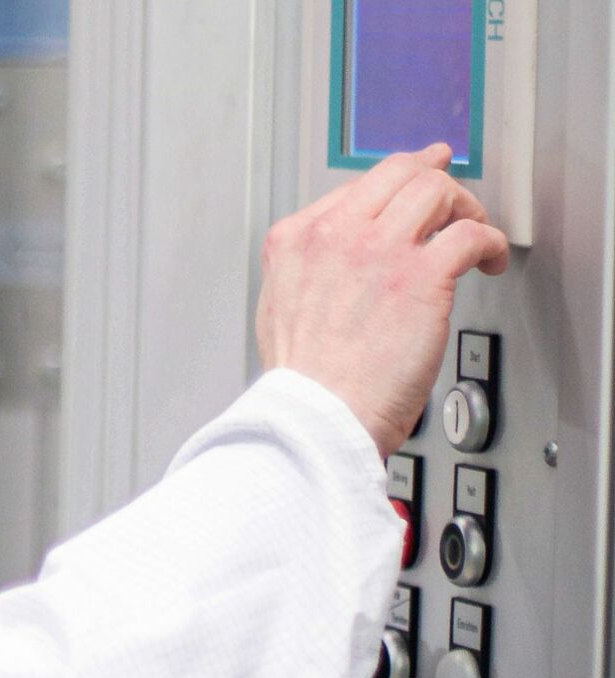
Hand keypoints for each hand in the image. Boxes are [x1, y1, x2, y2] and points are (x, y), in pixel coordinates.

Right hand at [256, 144, 509, 455]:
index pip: (355, 188)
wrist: (316, 413)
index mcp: (296, 239)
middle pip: (398, 172)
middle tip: (454, 202)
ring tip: (475, 234)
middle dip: (434, 182)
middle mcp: (336, 233)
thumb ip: (308, 271)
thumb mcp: (279, 307)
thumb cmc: (304, 380)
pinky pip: (471, 233)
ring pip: (436, 190)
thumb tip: (340, 263)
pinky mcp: (422, 275)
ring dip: (465, 208)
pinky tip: (489, 261)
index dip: (394, 188)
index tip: (415, 190)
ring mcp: (378, 249)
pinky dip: (490, 243)